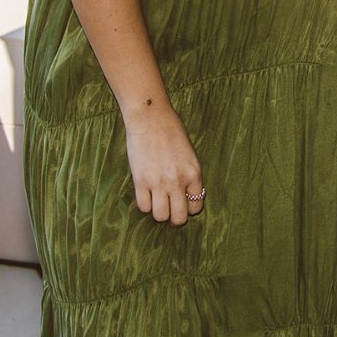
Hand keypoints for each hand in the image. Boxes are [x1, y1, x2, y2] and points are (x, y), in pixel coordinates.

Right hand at [124, 105, 204, 224]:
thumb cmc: (171, 131)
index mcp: (194, 173)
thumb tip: (185, 195)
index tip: (184, 203)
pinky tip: (147, 194)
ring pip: (160, 216)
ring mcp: (158, 183)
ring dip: (159, 212)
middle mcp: (177, 181)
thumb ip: (189, 174)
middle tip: (171, 212)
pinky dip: (145, 204)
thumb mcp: (189, 153)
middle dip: (175, 218)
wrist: (150, 118)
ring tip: (158, 202)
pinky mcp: (140, 181)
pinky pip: (143, 207)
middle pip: (179, 218)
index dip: (190, 208)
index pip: (196, 206)